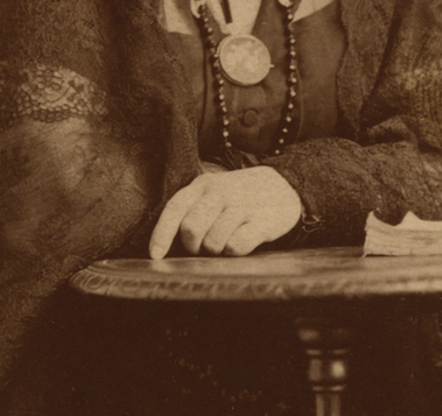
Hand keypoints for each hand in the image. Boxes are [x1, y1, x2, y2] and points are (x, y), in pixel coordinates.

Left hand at [149, 166, 301, 258]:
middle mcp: (220, 193)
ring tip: (228, 239)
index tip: (155, 256)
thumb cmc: (241, 195)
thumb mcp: (214, 191)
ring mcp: (241, 206)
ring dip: (217, 250)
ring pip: (213, 242)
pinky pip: (235, 246)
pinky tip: (243, 240)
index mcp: (203, 185)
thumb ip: (192, 208)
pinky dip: (235, 251)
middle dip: (194, 246)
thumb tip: (167, 243)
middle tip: (206, 246)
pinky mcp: (261, 222)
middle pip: (191, 230)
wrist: (286, 185)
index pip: (174, 210)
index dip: (161, 235)